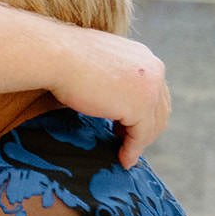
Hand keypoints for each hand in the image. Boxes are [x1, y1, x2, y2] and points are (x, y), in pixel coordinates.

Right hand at [50, 30, 168, 167]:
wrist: (55, 55)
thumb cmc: (62, 56)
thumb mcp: (97, 62)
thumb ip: (110, 74)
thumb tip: (106, 93)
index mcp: (144, 56)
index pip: (154, 90)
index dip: (144, 111)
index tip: (126, 126)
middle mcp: (154, 70)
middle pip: (159, 109)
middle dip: (146, 129)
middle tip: (127, 142)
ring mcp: (150, 89)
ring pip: (154, 125)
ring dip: (140, 143)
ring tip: (125, 154)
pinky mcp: (139, 108)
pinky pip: (141, 136)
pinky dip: (132, 151)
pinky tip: (123, 160)